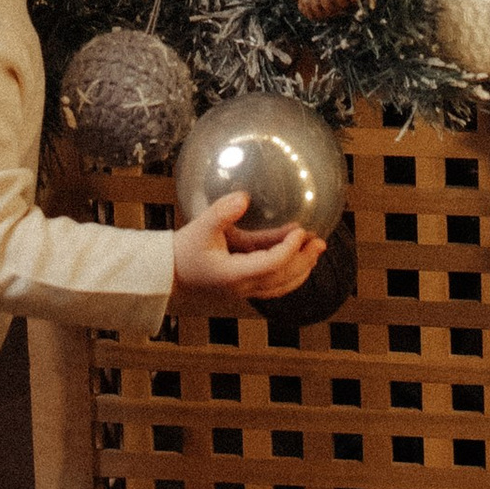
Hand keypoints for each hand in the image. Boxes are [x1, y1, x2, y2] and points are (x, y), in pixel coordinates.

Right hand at [170, 189, 325, 308]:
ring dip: (301, 269)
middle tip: (322, 241)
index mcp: (234, 274)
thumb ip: (222, 212)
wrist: (168, 276)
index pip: (271, 264)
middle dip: (305, 261)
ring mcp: (244, 291)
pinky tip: (295, 257)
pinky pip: (273, 286)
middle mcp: (243, 287)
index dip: (289, 249)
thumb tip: (244, 197)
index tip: (301, 231)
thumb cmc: (183, 251)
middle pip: (283, 279)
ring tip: (316, 250)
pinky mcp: (242, 289)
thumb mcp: (200, 227)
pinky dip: (288, 273)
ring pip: (281, 286)